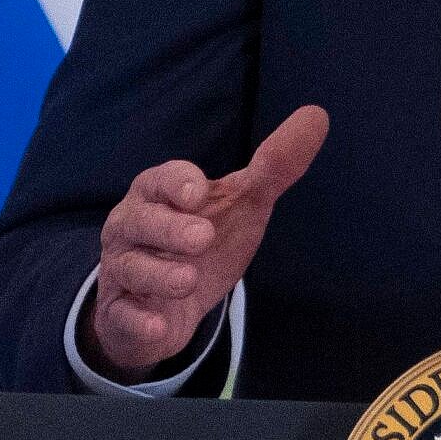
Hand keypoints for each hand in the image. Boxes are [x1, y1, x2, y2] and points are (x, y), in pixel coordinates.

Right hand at [86, 105, 328, 380]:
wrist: (170, 304)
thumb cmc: (201, 240)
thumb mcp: (242, 203)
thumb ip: (275, 165)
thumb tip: (318, 115)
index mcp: (157, 194)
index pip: (160, 179)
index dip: (177, 184)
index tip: (199, 193)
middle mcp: (131, 227)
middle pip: (138, 220)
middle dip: (168, 228)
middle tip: (202, 237)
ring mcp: (123, 271)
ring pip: (129, 268)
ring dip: (159, 274)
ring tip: (189, 279)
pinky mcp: (122, 314)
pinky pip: (123, 316)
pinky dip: (141, 321)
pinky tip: (159, 324)